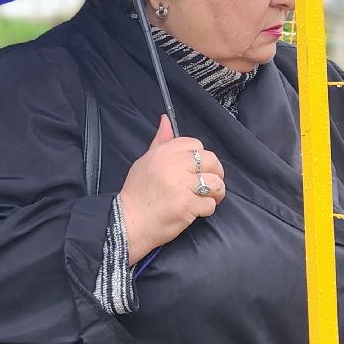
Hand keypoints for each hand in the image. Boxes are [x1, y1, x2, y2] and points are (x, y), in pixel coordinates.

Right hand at [118, 115, 224, 263]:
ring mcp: (182, 185)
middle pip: (211, 160)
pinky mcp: (188, 205)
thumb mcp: (144, 162)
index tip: (195, 169)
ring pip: (215, 183)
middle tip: (208, 184)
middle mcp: (174, 166)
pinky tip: (196, 211)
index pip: (195, 144)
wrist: (129, 222)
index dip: (200, 157)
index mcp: (164, 153)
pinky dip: (206, 209)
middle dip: (215, 173)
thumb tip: (166, 120)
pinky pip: (210, 204)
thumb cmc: (137, 193)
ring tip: (206, 198)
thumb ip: (160, 141)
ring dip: (215, 193)